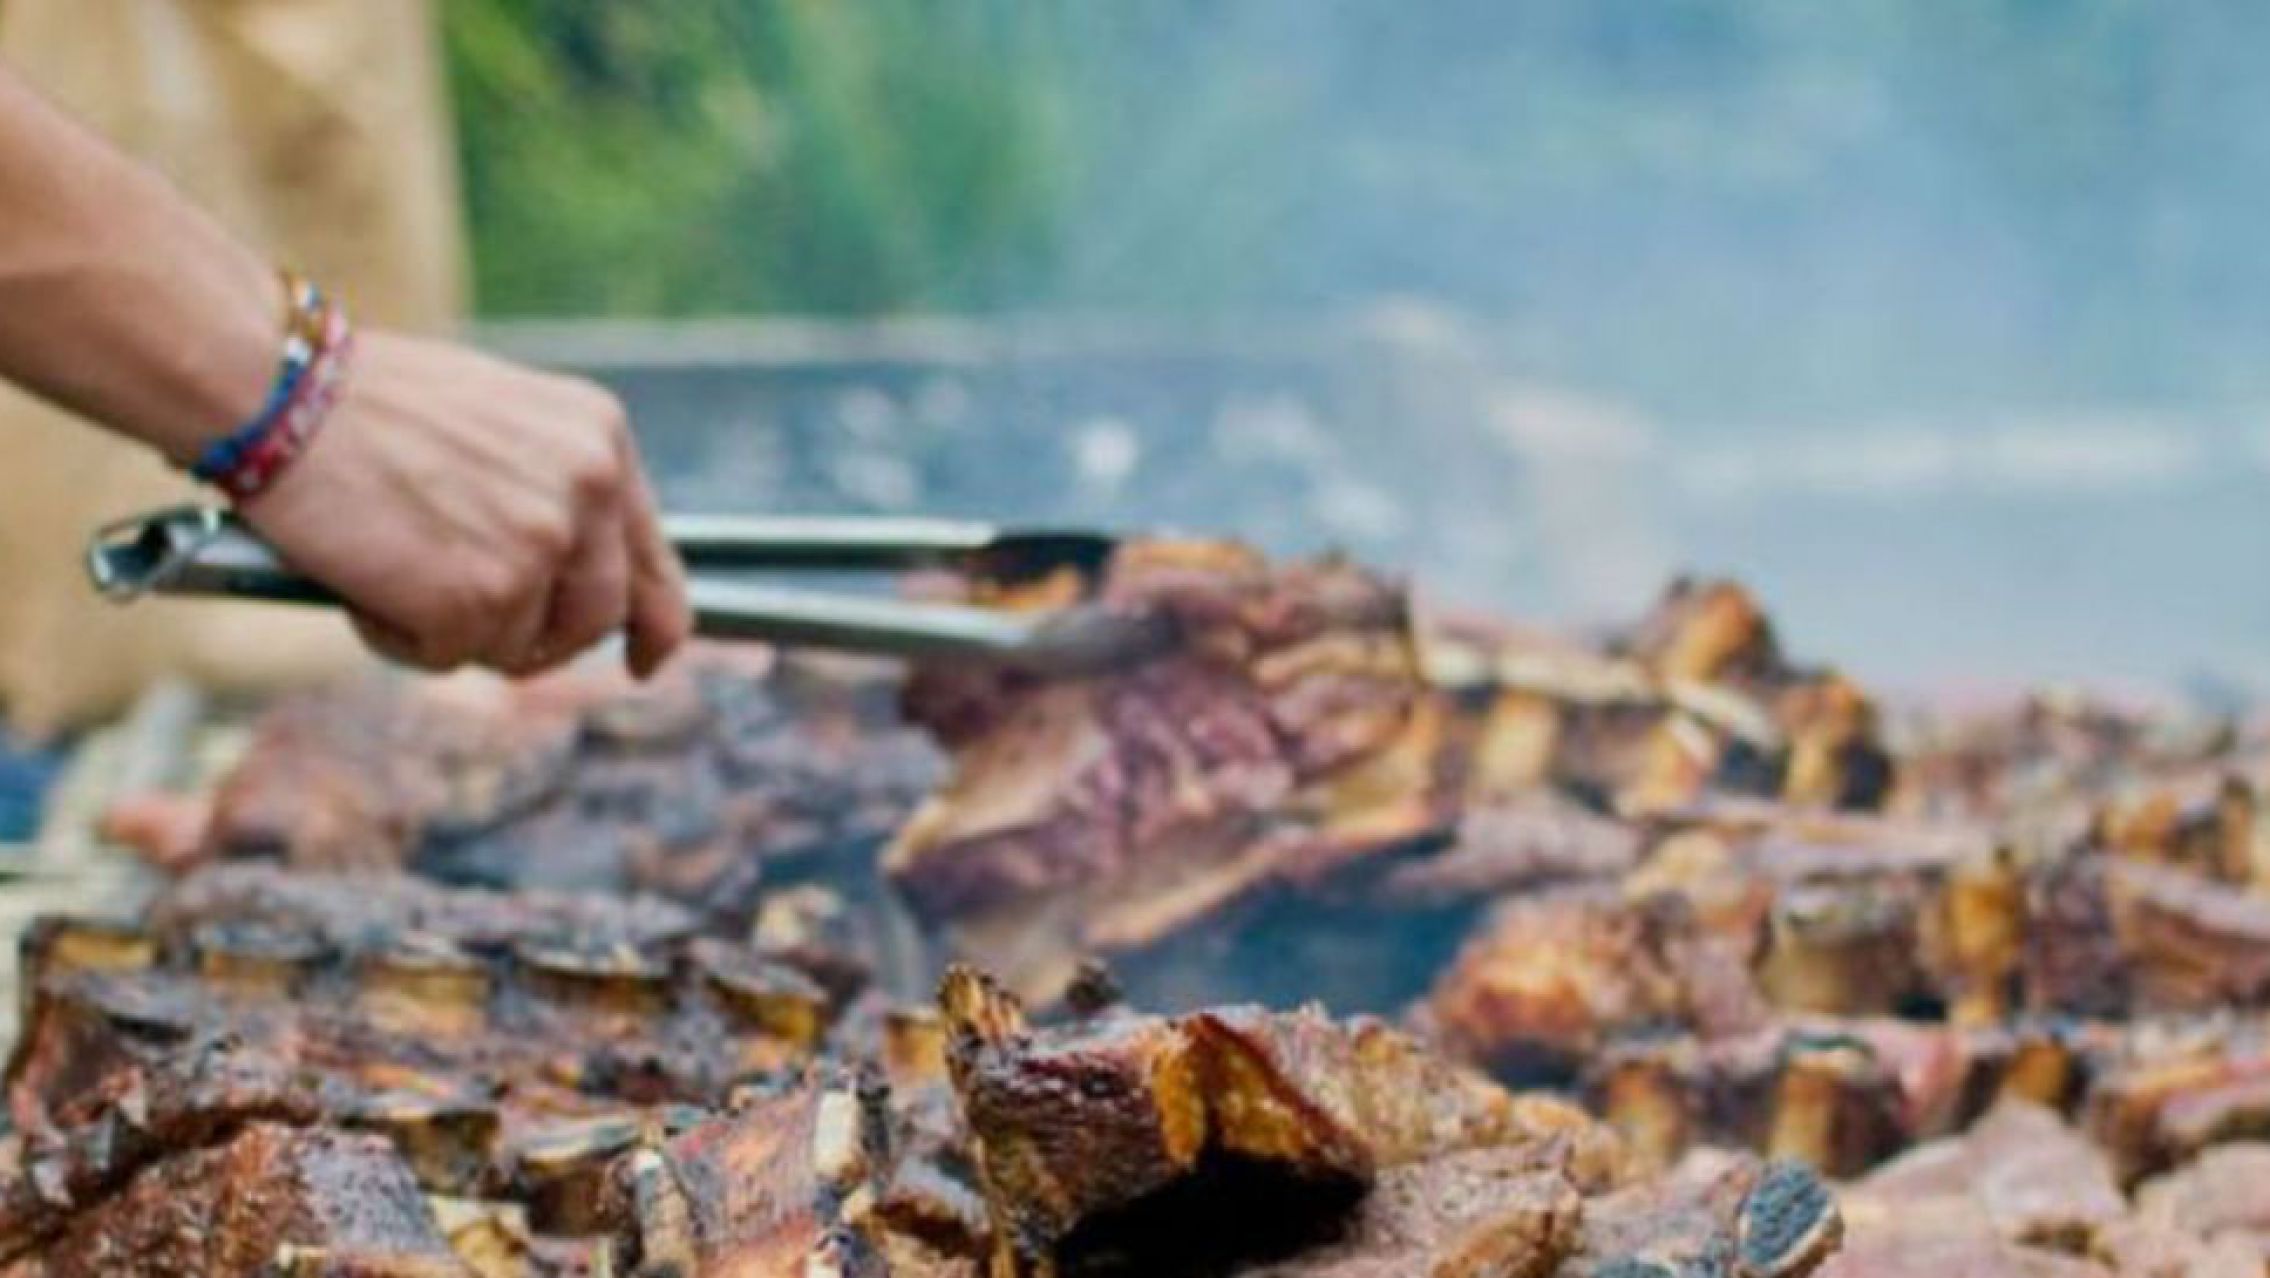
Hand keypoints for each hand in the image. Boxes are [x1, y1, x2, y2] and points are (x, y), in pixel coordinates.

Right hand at [237, 330, 691, 676]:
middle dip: (537, 638)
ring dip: (457, 631)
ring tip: (394, 567)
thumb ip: (549, 489)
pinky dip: (399, 637)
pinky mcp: (481, 598)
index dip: (655, 625)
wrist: (282, 391)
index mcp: (601, 439)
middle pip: (595, 618)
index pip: (654, 561)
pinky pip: (448, 658)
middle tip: (470, 622)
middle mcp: (589, 490)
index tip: (645, 660)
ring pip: (519, 645)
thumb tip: (564, 577)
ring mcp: (540, 546)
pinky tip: (365, 579)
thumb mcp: (499, 422)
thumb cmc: (365, 402)